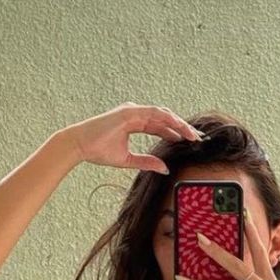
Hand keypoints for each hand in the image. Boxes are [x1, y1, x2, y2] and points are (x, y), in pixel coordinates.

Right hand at [63, 102, 203, 170]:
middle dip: (182, 128)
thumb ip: (146, 162)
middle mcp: (135, 114)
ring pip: (163, 114)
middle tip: (198, 138)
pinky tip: (180, 127)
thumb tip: (165, 168)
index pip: (160, 127)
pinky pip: (154, 114)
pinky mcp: (129, 112)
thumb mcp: (128, 160)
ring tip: (193, 134)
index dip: (176, 133)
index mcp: (134, 122)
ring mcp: (132, 111)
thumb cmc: (98, 151)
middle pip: (165, 119)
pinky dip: (168, 120)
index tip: (190, 142)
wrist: (80, 145)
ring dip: (179, 124)